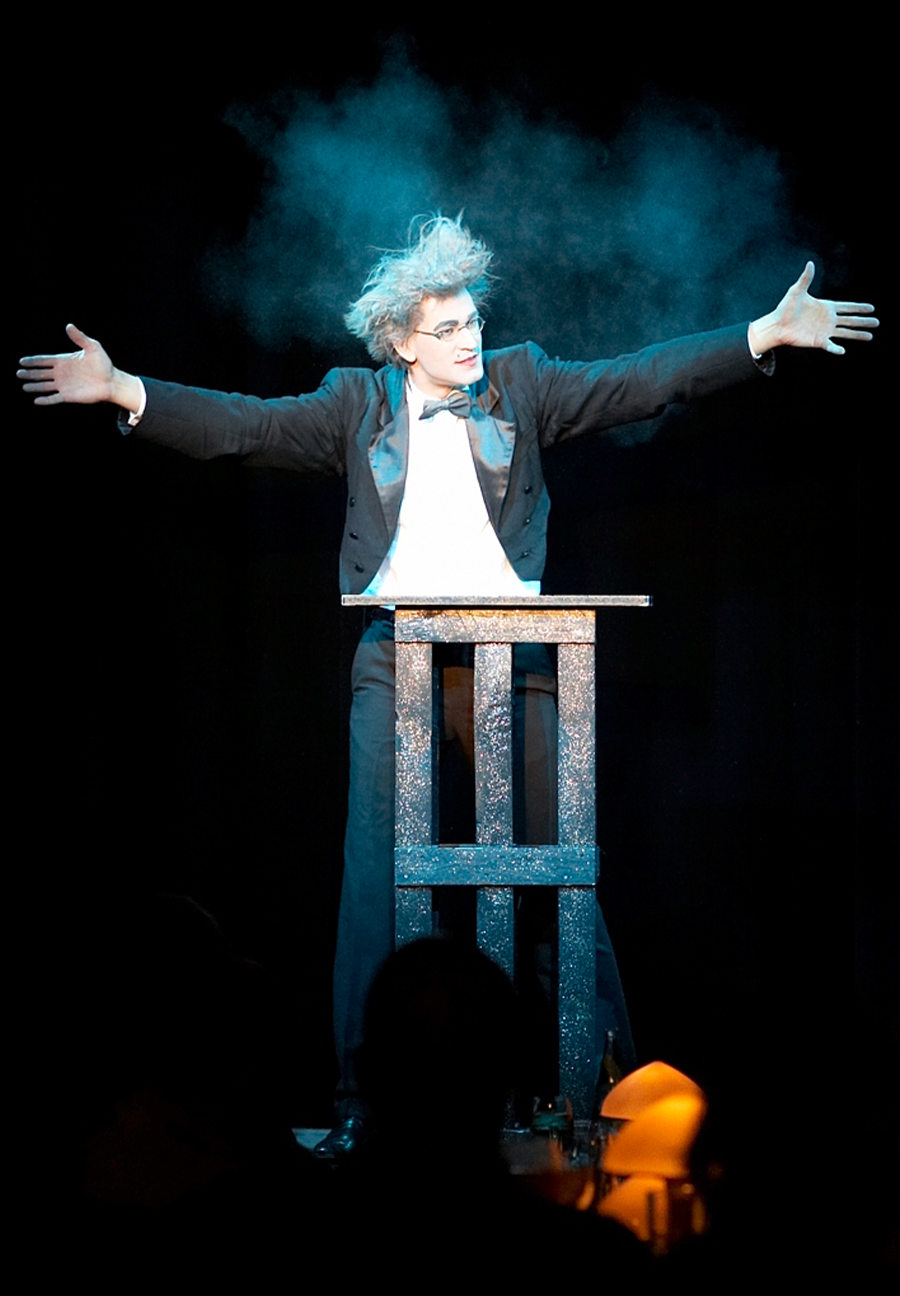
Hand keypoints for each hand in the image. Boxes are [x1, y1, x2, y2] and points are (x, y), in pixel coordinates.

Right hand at [17, 324, 141, 410]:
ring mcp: (64, 385)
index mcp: (63, 361)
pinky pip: (54, 398)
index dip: (33, 361)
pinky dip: (46, 400)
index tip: (22, 361)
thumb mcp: (92, 347)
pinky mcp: (69, 396)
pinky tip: (37, 400)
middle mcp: (61, 373)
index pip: (44, 360)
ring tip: (24, 386)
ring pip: (45, 386)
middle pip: (41, 373)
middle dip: (29, 373)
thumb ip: (80, 338)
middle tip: (18, 373)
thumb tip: (68, 326)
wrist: (112, 381)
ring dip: (34, 386)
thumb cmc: (103, 364)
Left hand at [749, 263, 878, 356]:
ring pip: (845, 333)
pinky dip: (836, 349)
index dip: (859, 308)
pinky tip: (843, 350)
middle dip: (864, 321)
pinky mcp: (818, 341)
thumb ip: (806, 279)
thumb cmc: (785, 307)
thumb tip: (810, 263)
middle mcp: (828, 319)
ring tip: (870, 336)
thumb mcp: (797, 291)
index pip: (847, 307)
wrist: (776, 325)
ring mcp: (824, 331)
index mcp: (826, 307)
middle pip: (851, 320)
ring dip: (857, 335)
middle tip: (877, 323)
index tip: (871, 308)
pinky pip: (830, 346)